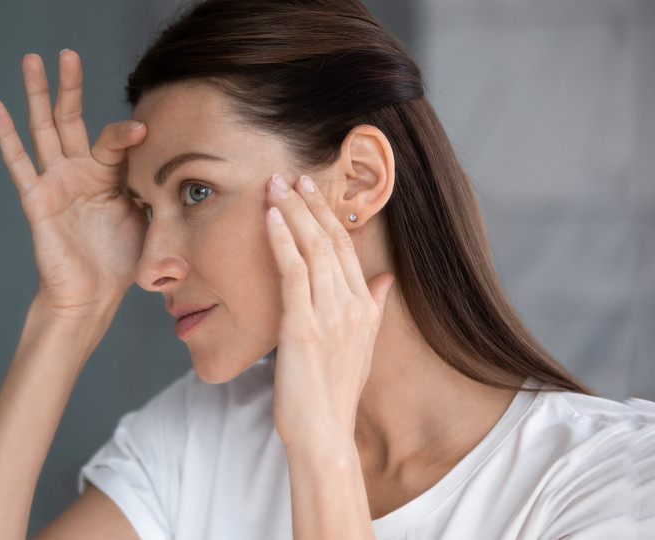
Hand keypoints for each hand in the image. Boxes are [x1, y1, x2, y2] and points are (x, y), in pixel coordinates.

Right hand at [0, 50, 147, 319]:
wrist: (93, 296)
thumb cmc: (120, 262)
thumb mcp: (150, 219)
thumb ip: (156, 189)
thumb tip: (181, 168)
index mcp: (109, 175)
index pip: (114, 140)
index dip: (128, 133)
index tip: (146, 130)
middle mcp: (80, 172)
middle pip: (71, 119)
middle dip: (69, 86)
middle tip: (67, 53)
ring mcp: (56, 182)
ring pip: (43, 129)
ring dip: (36, 95)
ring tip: (31, 60)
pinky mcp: (37, 199)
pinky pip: (18, 163)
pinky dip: (5, 135)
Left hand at [264, 174, 393, 448]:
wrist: (324, 433)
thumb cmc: (333, 393)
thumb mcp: (361, 347)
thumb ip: (374, 308)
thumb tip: (386, 279)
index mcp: (365, 308)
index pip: (346, 248)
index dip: (327, 215)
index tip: (311, 190)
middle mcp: (351, 306)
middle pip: (330, 240)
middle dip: (309, 204)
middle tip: (290, 175)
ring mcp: (328, 314)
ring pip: (312, 248)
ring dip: (291, 212)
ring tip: (275, 185)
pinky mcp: (303, 326)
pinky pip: (292, 272)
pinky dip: (281, 240)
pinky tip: (270, 218)